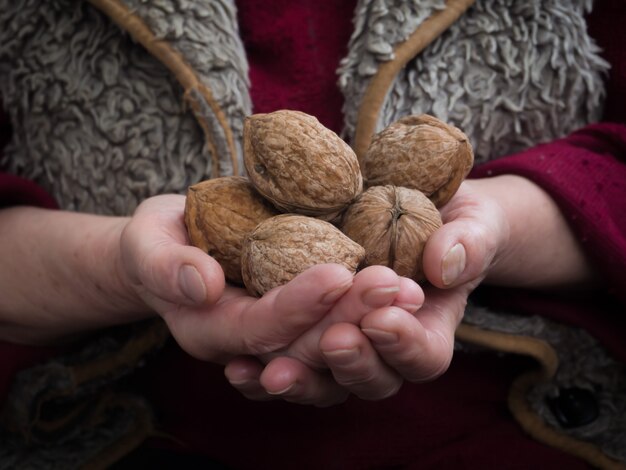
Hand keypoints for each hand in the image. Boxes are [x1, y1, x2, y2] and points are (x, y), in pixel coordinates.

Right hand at [121, 195, 424, 405]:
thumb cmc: (157, 240)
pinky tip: (404, 295)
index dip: (297, 306)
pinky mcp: (299, 326)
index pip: (258, 329)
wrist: (174, 247)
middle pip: (302, 346)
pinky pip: (338, 337)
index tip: (337, 273)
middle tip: (393, 284)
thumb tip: (202, 285)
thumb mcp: (145, 242)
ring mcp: (277, 341)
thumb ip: (164, 264)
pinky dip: (369, 319)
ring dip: (369, 322)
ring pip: (329, 349)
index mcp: (208, 331)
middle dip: (348, 317)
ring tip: (408, 290)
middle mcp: (247, 348)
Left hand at [221, 180, 510, 406]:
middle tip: (333, 340)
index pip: (424, 357)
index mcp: (431, 329)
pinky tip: (239, 367)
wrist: (427, 216)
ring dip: (302, 378)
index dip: (405, 346)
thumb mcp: (474, 223)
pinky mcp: (310, 334)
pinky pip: (289, 363)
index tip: (381, 318)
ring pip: (326, 382)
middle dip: (352, 363)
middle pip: (373, 379)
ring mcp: (349, 346)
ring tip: (273, 372)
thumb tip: (445, 264)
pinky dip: (264, 372)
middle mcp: (387, 350)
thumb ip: (468, 243)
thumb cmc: (459, 223)